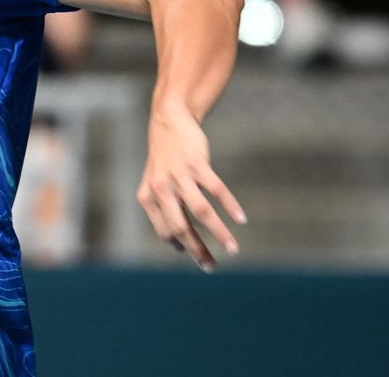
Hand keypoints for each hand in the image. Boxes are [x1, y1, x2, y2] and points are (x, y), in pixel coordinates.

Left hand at [137, 105, 245, 271]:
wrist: (168, 122)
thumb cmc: (164, 160)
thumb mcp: (154, 184)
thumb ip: (163, 211)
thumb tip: (177, 245)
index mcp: (147, 197)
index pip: (165, 231)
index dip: (181, 245)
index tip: (197, 256)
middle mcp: (160, 189)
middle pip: (181, 227)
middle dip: (198, 250)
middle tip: (212, 267)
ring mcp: (179, 176)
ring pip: (201, 212)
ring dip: (219, 234)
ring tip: (233, 249)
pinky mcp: (196, 163)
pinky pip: (216, 190)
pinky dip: (230, 206)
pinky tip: (241, 220)